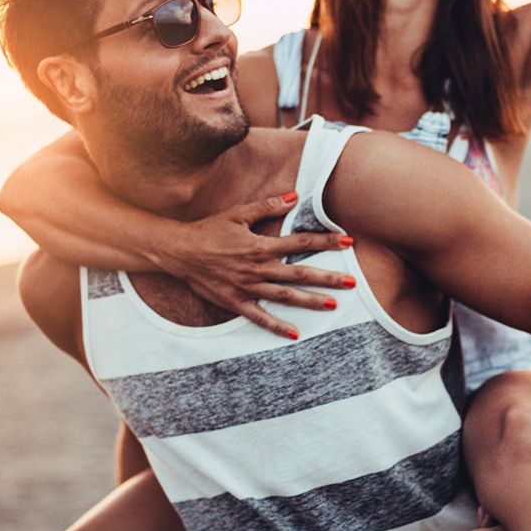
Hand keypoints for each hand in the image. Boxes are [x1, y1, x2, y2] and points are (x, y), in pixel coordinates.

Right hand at [164, 192, 356, 338]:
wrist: (179, 252)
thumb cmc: (209, 230)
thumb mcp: (237, 214)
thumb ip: (267, 207)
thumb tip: (294, 197)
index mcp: (261, 245)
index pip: (300, 242)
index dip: (326, 241)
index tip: (348, 241)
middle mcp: (258, 268)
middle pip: (299, 272)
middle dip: (327, 277)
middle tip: (352, 282)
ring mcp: (248, 287)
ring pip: (285, 296)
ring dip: (310, 301)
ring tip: (333, 304)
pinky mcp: (236, 302)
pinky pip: (259, 317)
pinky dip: (277, 326)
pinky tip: (295, 334)